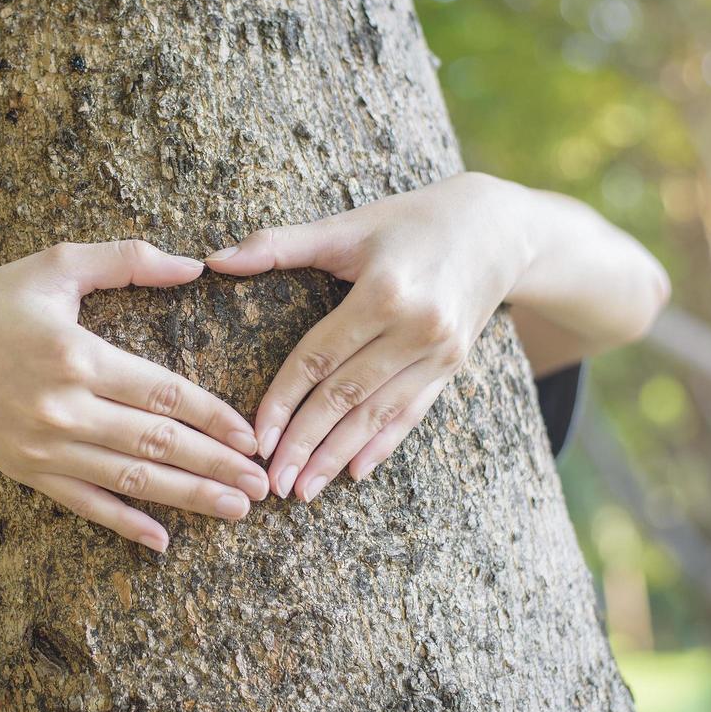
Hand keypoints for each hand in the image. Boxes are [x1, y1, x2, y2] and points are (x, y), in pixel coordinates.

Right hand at [0, 240, 264, 551]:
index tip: (252, 437)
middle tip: (265, 485)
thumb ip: (126, 262)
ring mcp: (45, 448)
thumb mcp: (54, 265)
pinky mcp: (28, 472)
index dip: (215, 419)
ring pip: (131, 481)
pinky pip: (85, 504)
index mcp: (78, 357)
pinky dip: (125, 524)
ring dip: (189, 499)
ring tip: (237, 510)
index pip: (165, 394)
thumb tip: (194, 265)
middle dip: (217, 468)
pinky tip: (162, 540)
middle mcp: (65, 409)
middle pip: (158, 446)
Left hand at [204, 173, 532, 501]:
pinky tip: (355, 473)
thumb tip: (214, 259)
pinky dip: (383, 446)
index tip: (256, 438)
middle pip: (347, 396)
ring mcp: (440, 352)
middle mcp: (417, 328)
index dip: (284, 400)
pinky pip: (413, 414)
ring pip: (378, 414)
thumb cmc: (408, 221)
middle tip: (273, 482)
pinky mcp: (453, 366)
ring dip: (338, 456)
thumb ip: (278, 245)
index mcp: (384, 292)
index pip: (320, 358)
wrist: (496, 227)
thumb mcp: (346, 226)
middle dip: (306, 444)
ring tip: (303, 490)